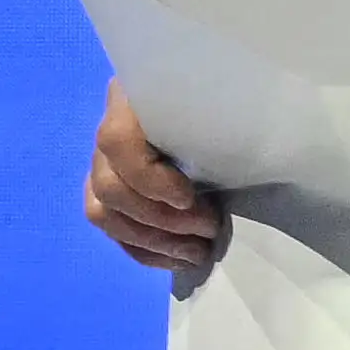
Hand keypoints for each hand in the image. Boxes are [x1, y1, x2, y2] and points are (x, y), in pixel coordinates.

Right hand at [84, 87, 229, 276]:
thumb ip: (222, 127)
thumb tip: (245, 159)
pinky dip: (145, 249)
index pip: (118, 142)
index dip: (149, 179)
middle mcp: (111, 123)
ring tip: (196, 253)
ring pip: (103, 212)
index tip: (189, 198)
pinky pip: (113, 227)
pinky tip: (178, 258)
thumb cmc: (235, 94)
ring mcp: (105, 158)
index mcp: (135, 94)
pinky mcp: (112, 187)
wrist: (228, 90)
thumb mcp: (233, 102)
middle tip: (208, 230)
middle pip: (108, 186)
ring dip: (152, 242)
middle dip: (160, 220)